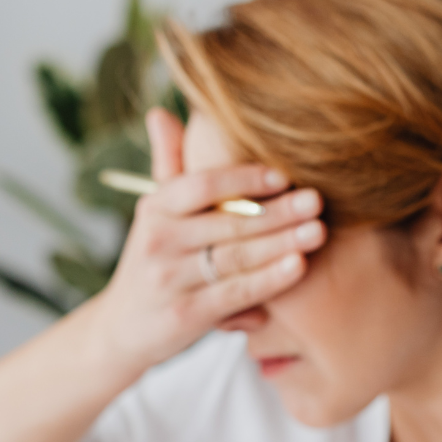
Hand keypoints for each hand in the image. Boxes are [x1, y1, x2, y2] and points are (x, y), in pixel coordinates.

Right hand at [94, 108, 326, 375]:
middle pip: (226, 222)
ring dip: (281, 243)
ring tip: (318, 231)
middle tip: (316, 201)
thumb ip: (168, 166)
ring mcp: (170, 280)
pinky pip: (236, 292)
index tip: (283, 175)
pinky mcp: (185, 315)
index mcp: (155, 208)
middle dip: (276, 212)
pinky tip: (299, 267)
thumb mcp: (154, 214)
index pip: (199, 185)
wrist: (123, 328)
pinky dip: (269, 280)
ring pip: (235, 257)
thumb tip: (160, 113)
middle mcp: (158, 240)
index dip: (242, 179)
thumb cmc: (155, 261)